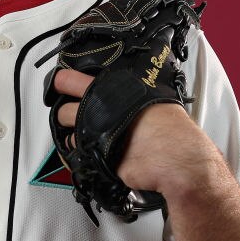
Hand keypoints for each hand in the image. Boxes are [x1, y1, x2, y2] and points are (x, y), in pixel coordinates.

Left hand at [51, 68, 220, 200]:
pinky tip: (95, 152)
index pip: (73, 80)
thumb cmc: (175, 132)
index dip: (64, 82)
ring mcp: (96, 135)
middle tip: (72, 114)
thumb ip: (134, 96)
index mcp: (114, 90)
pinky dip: (84, 154)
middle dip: (66, 113)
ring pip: (70, 133)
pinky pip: (81, 155)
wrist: (179, 160)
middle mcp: (100, 111)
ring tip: (86, 136)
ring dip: (74, 135)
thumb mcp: (156, 98)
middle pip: (65, 109)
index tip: (59, 83)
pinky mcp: (97, 157)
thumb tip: (127, 94)